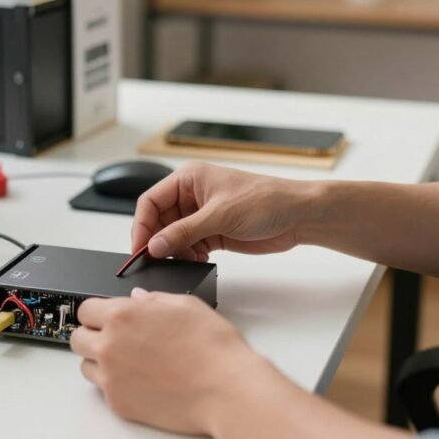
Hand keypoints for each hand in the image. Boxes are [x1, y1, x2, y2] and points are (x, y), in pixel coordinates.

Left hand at [70, 288, 267, 434]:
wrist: (226, 390)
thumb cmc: (213, 347)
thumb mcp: (186, 305)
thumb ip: (153, 299)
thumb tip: (137, 299)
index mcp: (122, 315)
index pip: (85, 309)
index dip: (98, 311)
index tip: (106, 316)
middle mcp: (109, 345)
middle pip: (77, 338)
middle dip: (93, 335)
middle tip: (115, 338)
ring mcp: (111, 377)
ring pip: (86, 366)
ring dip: (100, 361)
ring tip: (130, 361)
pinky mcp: (119, 403)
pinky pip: (103, 390)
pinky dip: (116, 384)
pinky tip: (141, 380)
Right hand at [133, 161, 316, 260]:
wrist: (298, 216)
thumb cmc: (266, 200)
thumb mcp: (220, 215)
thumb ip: (184, 232)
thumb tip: (155, 245)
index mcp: (189, 178)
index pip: (151, 201)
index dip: (142, 225)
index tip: (140, 247)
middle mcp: (192, 195)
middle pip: (159, 221)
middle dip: (158, 241)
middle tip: (157, 259)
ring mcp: (202, 215)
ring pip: (173, 236)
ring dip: (175, 251)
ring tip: (185, 259)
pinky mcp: (213, 233)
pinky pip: (189, 246)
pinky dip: (189, 256)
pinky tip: (198, 260)